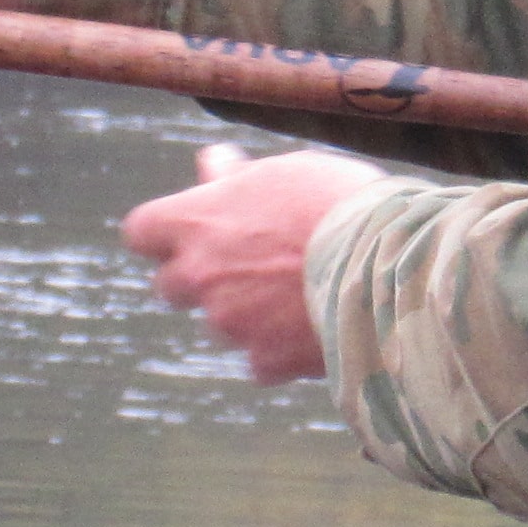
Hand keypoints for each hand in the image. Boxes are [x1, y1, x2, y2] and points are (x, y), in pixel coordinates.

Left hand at [120, 142, 384, 383]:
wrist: (386, 265)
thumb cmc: (336, 203)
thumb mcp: (286, 171)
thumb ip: (239, 177)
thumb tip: (212, 165)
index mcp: (195, 222)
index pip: (141, 230)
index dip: (165, 231)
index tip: (193, 227)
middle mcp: (198, 276)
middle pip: (170, 284)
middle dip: (199, 275)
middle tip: (246, 261)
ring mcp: (229, 323)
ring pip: (221, 321)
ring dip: (245, 310)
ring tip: (301, 288)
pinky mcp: (265, 361)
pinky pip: (260, 359)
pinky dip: (280, 348)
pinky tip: (316, 325)